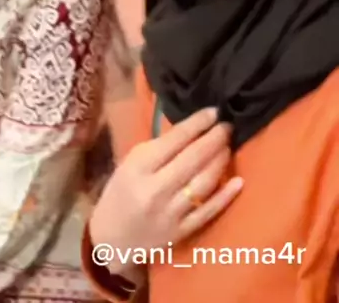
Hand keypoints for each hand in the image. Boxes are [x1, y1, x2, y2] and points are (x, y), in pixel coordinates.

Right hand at [89, 107, 241, 275]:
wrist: (113, 238)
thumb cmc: (121, 192)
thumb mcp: (130, 163)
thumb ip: (159, 147)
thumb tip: (192, 128)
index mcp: (139, 167)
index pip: (175, 140)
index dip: (197, 123)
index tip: (214, 111)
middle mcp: (155, 189)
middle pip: (193, 159)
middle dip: (214, 139)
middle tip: (227, 126)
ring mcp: (170, 213)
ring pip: (203, 183)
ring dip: (220, 162)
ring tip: (227, 147)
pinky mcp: (181, 232)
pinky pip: (208, 211)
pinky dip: (225, 196)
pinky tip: (238, 181)